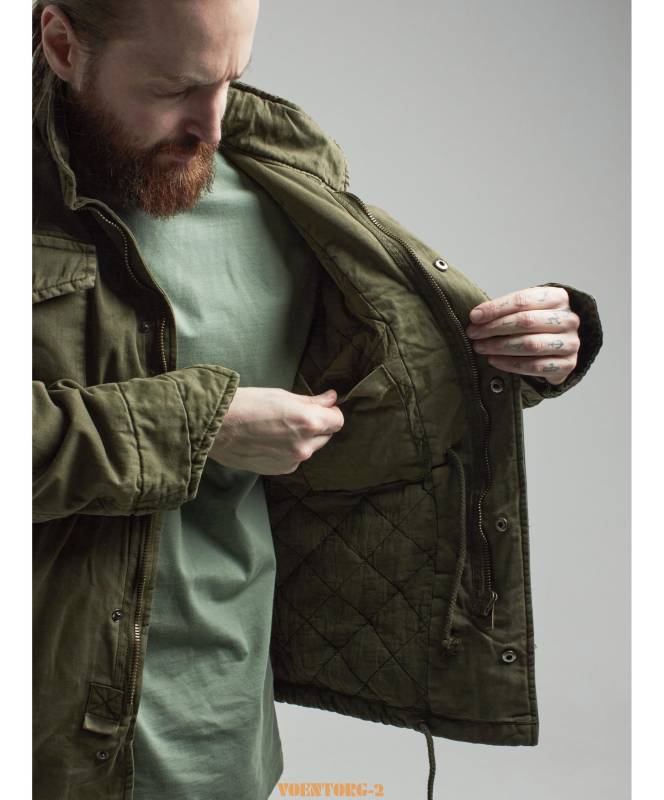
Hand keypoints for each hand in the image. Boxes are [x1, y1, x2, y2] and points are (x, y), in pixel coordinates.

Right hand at [208, 386, 344, 473]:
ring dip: (303, 439)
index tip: (320, 407)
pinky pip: (294, 459)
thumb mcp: (282, 396)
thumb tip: (331, 399)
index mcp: (309, 422)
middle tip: (294, 416)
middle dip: (317, 426)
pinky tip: (269, 440)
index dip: (330, 412)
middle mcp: (305, 445)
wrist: (215, 427)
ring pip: (310, 448)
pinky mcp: (280, 470)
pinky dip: (288, 450)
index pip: (338, 420)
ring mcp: (293, 461)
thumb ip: (311, 401)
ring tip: (277, 428)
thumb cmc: (246, 404)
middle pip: (326, 435)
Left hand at [466, 286, 580, 384]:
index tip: (474, 317)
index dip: (496, 308)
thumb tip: (476, 317)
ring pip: (530, 345)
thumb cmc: (536, 324)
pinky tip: (494, 361)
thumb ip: (505, 310)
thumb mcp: (526, 309)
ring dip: (500, 347)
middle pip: (526, 321)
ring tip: (480, 348)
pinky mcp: (568, 364)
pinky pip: (535, 366)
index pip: (523, 300)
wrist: (560, 346)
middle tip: (473, 334)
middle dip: (494, 328)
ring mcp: (571, 343)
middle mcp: (569, 319)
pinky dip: (511, 364)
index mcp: (558, 297)